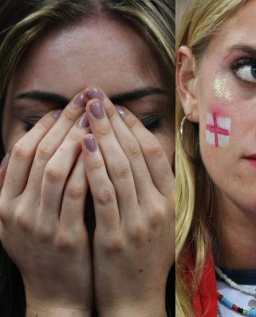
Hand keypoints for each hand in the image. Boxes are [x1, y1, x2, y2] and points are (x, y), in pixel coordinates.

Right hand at [0, 93, 92, 315]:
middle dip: (65, 123)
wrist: (57, 296)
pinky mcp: (66, 237)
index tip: (67, 107)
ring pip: (57, 170)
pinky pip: (78, 194)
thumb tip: (16, 152)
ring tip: (96, 119)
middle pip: (40, 154)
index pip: (23, 151)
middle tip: (86, 100)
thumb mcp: (21, 221)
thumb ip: (17, 189)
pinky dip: (89, 169)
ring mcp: (41, 226)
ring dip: (78, 139)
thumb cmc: (47, 251)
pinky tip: (105, 151)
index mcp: (5, 204)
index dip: (45, 125)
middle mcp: (18, 212)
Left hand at [81, 88, 173, 316]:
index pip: (154, 153)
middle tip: (98, 96)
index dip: (136, 126)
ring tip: (88, 111)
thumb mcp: (157, 222)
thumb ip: (149, 189)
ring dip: (104, 135)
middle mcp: (158, 207)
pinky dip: (96, 167)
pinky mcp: (117, 236)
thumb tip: (134, 155)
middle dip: (115, 121)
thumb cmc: (143, 258)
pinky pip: (106, 193)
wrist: (136, 300)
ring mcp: (139, 221)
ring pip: (122, 168)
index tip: (118, 107)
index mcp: (168, 201)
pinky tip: (84, 146)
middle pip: (137, 153)